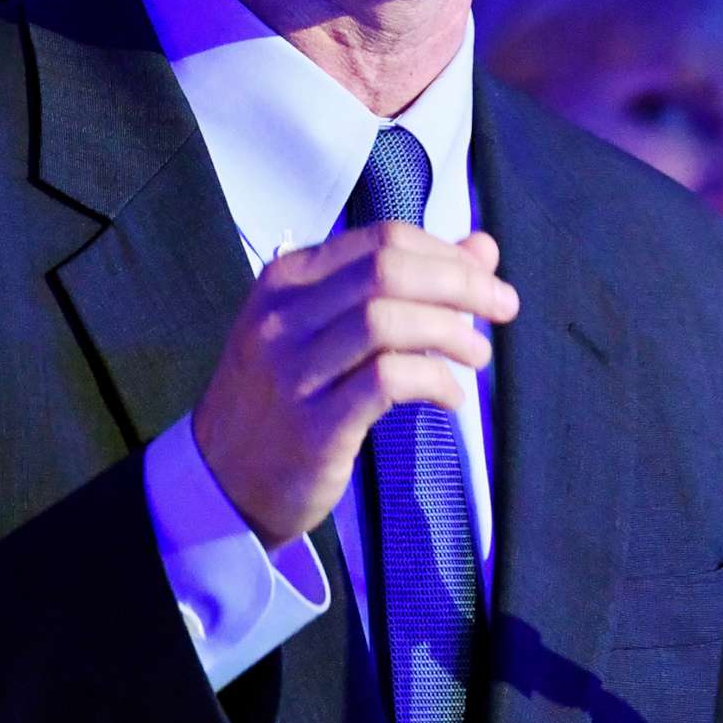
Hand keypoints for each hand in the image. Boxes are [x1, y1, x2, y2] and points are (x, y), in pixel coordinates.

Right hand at [193, 221, 518, 550]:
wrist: (220, 483)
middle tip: (503, 307)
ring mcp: (292, 371)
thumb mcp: (329, 329)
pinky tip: (451, 397)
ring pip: (387, 319)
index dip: (446, 253)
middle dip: (461, 283)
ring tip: (477, 355)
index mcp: (287, 279)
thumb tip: (483, 247)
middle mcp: (283, 317)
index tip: (485, 278)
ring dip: (452, 331)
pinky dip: (434, 379)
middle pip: (389, 269)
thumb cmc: (286, 398)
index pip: (382, 239)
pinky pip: (387, 381)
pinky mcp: (312, 426)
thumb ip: (403, 284)